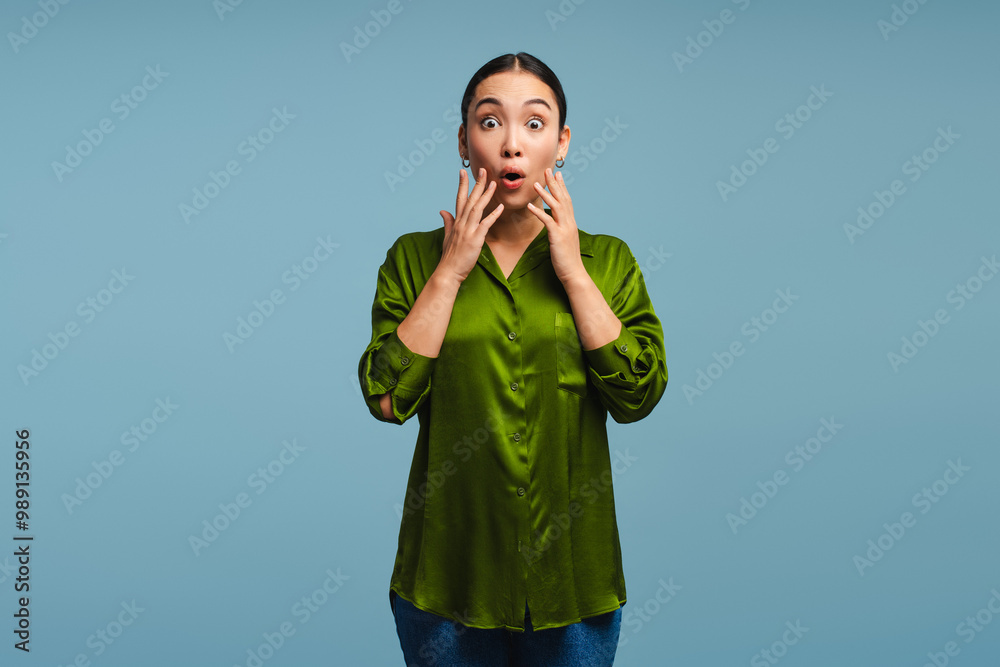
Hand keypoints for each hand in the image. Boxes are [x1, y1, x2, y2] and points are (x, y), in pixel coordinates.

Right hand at [436, 168, 503, 284]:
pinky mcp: (475, 239)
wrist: (448, 271)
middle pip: (470, 199)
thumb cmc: (450, 256)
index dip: (462, 185)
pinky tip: (500, 206)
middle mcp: (461, 223)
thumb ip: (447, 222)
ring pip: (477, 208)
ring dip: (486, 195)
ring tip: (494, 183)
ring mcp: (468, 230)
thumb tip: (442, 211)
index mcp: (456, 222)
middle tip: (484, 170)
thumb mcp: (447, 236)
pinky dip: (493, 214)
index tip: (463, 172)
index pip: (459, 199)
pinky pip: (485, 224)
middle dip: (477, 184)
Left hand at [527, 168, 585, 284]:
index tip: (556, 175)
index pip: (567, 200)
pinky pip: (547, 221)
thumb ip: (561, 230)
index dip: (562, 187)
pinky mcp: (557, 237)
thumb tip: (556, 225)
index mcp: (571, 223)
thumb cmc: (567, 259)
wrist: (574, 273)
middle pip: (562, 198)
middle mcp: (569, 223)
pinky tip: (529, 206)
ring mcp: (565, 229)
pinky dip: (538, 212)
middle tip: (547, 170)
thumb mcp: (565, 241)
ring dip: (546, 193)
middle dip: (554, 184)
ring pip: (556, 206)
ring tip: (536, 183)